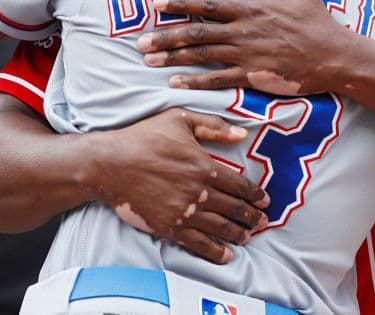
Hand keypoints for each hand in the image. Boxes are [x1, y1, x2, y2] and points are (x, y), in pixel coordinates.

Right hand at [86, 107, 269, 263]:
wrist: (110, 164)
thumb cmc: (144, 137)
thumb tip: (242, 132)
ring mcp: (185, 212)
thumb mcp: (180, 119)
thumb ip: (213, 126)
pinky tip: (226, 254)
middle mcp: (199, 192)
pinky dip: (215, 251)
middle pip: (234, 209)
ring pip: (221, 228)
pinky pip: (199, 243)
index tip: (265, 201)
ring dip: (239, 234)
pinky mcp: (169, 227)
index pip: (240, 185)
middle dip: (252, 217)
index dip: (256, 195)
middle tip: (263, 222)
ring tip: (248, 236)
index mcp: (204, 166)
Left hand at [137, 0, 355, 95]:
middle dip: (165, 36)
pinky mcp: (254, 77)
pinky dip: (195, 81)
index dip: (179, 4)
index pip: (207, 4)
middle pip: (196, 33)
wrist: (335, 55)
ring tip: (148, 60)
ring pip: (202, 56)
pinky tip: (174, 84)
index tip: (155, 3)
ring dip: (173, 59)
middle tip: (139, 42)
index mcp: (251, 8)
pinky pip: (219, 79)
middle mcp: (244, 32)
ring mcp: (247, 56)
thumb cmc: (317, 20)